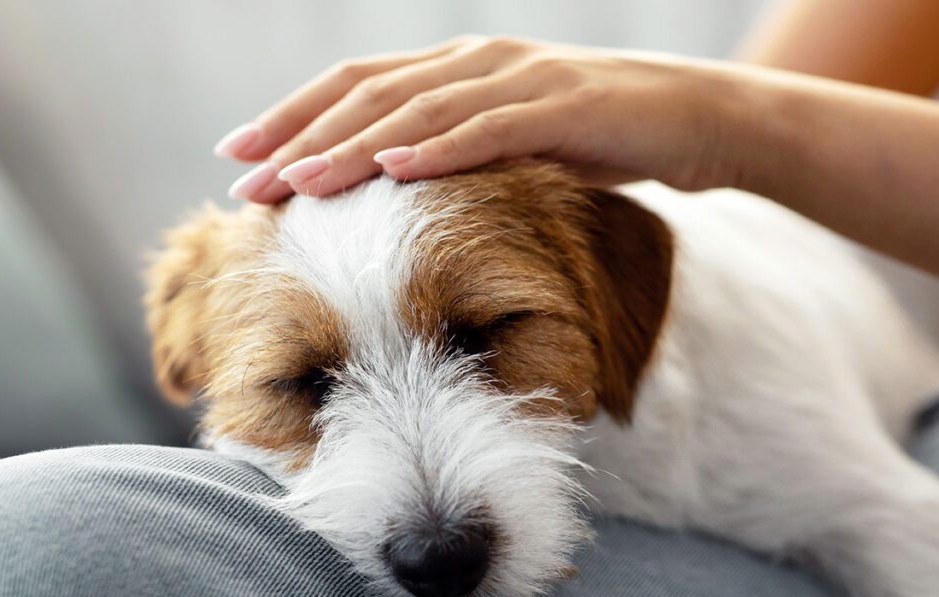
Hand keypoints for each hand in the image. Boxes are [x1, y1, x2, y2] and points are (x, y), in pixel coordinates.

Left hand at [214, 36, 743, 202]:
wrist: (698, 117)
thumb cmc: (603, 136)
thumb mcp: (516, 145)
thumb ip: (459, 154)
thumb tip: (399, 192)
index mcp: (460, 68)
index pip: (358, 87)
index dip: (294, 115)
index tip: (240, 155)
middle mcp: (479, 62)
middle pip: (370, 95)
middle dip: (300, 135)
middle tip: (244, 178)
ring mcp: (520, 80)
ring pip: (419, 111)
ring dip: (353, 147)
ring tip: (298, 182)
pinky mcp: (564, 108)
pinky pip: (491, 129)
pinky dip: (440, 149)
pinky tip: (395, 170)